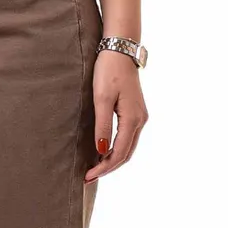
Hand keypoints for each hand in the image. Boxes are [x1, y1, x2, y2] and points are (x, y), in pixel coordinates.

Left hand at [84, 49, 147, 181]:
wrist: (120, 50)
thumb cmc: (108, 71)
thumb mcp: (101, 99)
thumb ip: (102, 126)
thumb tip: (101, 151)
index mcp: (132, 119)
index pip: (119, 153)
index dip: (104, 167)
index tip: (87, 176)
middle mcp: (140, 120)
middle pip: (126, 154)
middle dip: (108, 167)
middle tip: (89, 176)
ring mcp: (140, 116)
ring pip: (128, 147)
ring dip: (113, 159)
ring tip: (95, 167)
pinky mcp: (136, 111)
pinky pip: (128, 137)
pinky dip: (117, 148)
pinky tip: (104, 150)